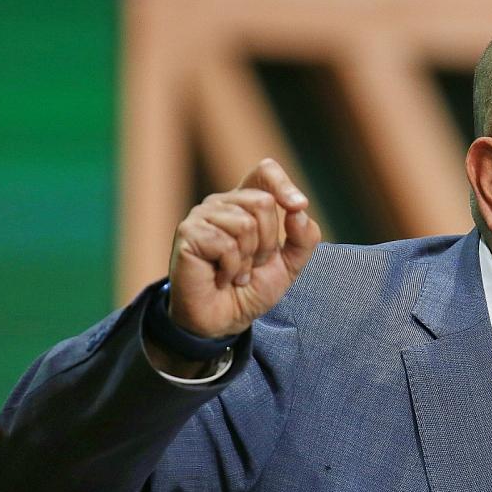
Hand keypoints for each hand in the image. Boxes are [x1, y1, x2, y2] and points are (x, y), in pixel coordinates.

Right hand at [167, 159, 321, 337]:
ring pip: (245, 223)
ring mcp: (202, 216)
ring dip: (248, 258)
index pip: (265, 172)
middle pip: (263, 202)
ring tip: (237, 272)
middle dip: (268, 242)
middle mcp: (222, 204)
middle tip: (254, 264)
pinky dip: (231, 268)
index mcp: (246, 204)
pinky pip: (226, 244)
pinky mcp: (188, 234)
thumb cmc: (251, 288)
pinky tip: (222, 278)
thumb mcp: (290, 264)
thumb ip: (304, 237)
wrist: (224, 320)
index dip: (283, 184)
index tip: (298, 206)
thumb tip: (299, 209)